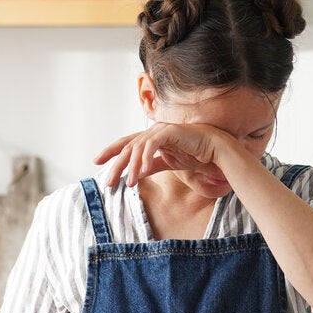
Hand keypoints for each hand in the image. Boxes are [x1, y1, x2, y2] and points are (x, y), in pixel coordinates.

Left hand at [95, 121, 229, 186]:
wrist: (215, 149)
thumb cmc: (195, 154)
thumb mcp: (168, 163)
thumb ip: (152, 166)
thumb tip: (136, 174)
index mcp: (151, 137)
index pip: (126, 143)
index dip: (111, 151)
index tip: (97, 162)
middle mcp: (153, 131)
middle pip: (127, 147)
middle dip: (116, 165)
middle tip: (108, 182)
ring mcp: (161, 129)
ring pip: (137, 147)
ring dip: (131, 167)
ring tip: (127, 183)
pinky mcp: (169, 131)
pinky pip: (152, 145)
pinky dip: (145, 158)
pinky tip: (141, 172)